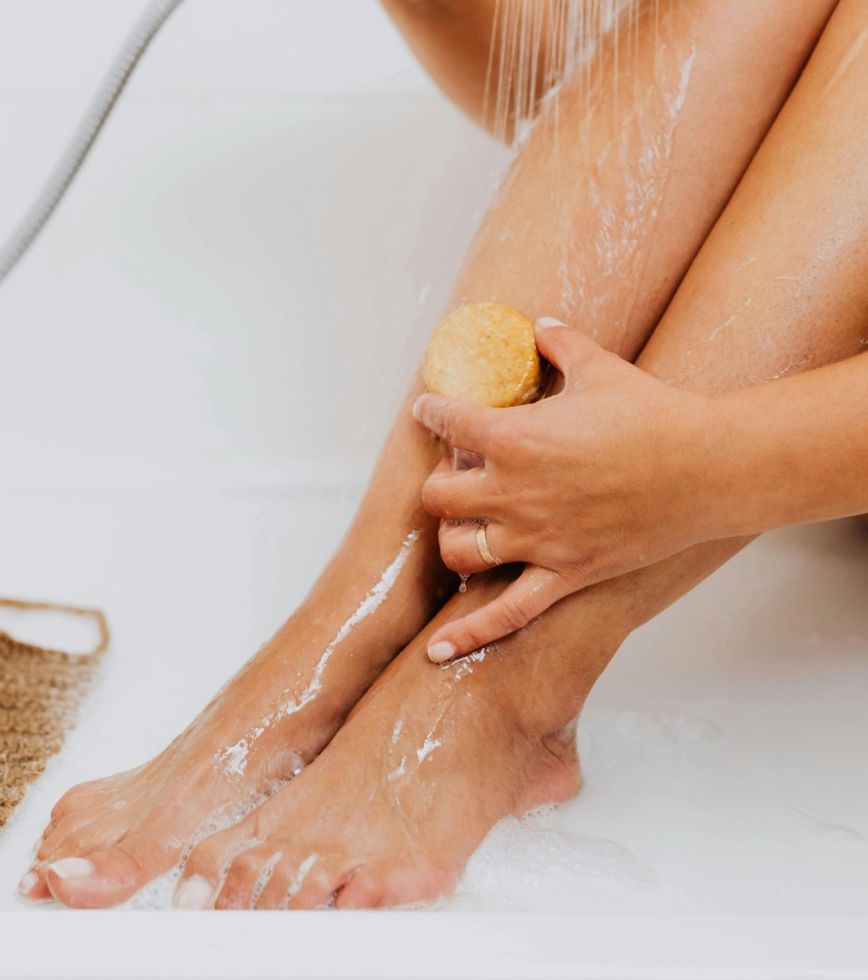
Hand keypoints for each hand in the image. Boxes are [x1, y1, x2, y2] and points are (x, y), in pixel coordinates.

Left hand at [412, 320, 730, 660]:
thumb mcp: (600, 368)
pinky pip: (504, 615)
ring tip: (468, 526)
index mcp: (513, 438)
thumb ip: (562, 345)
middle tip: (463, 473)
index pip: (446, 423)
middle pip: (437, 497)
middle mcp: (513, 493)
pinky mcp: (563, 574)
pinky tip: (436, 652)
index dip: (431, 413)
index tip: (430, 411)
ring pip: (459, 552)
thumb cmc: (653, 414)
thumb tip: (542, 325)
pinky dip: (468, 634)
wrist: (707, 466)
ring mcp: (536, 540)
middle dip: (441, 483)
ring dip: (454, 538)